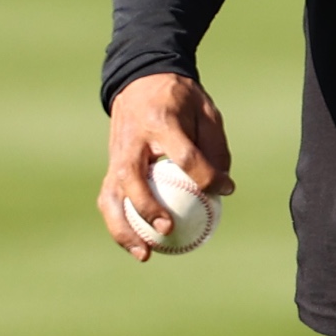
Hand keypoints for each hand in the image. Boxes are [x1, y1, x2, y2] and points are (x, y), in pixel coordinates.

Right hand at [101, 72, 234, 260]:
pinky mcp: (110, 167)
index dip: (206, 176)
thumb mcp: (206, 111)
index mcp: (160, 121)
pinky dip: (120, 225)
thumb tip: (223, 189)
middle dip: (147, 207)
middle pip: (132, 178)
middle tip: (168, 229)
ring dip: (124, 228)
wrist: (140, 80)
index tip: (226, 189)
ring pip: (111, 196)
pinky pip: (109, 200)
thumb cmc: (179, 99)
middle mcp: (133, 140)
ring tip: (144, 254)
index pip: (183, 155)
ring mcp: (117, 155)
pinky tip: (137, 245)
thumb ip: (215, 147)